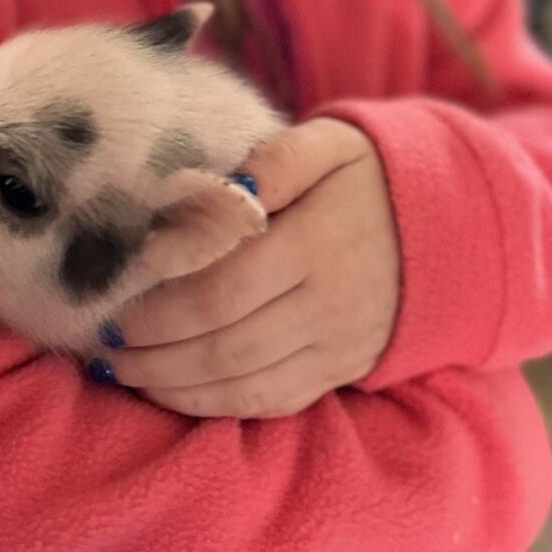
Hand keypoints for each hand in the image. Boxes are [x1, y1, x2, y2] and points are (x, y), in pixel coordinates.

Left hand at [98, 118, 399, 418]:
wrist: (446, 230)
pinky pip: (271, 401)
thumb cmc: (366, 180)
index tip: (116, 304)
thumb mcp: (328, 146)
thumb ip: (270, 161)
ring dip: (174, 386)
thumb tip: (193, 189)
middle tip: (105, 344)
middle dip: (155, 352)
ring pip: (244, 383)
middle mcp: (330, 305)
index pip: (225, 288)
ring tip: (122, 372)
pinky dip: (215, 405)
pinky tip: (172, 391)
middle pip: (226, 344)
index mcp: (318, 244)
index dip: (164, 305)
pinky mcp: (340, 371)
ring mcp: (338, 346)